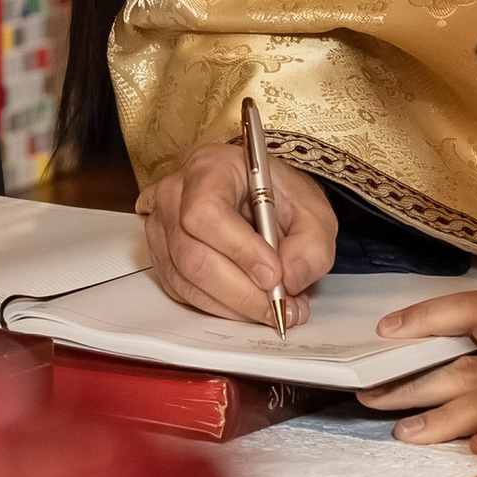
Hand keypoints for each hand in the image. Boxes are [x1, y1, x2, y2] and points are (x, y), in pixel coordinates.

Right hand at [138, 135, 335, 324]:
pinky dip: (222, 307)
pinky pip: (184, 293)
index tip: (274, 275)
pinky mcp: (163, 259)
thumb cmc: (281, 198)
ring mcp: (162, 229)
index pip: (206, 211)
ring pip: (187, 280)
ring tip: (274, 308)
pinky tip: (250, 304)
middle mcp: (176, 196)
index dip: (240, 249)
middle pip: (192, 255)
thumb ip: (310, 245)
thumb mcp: (313, 212)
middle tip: (279, 304)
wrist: (265, 203)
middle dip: (241, 290)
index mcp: (210, 168)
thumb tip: (289, 279)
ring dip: (234, 304)